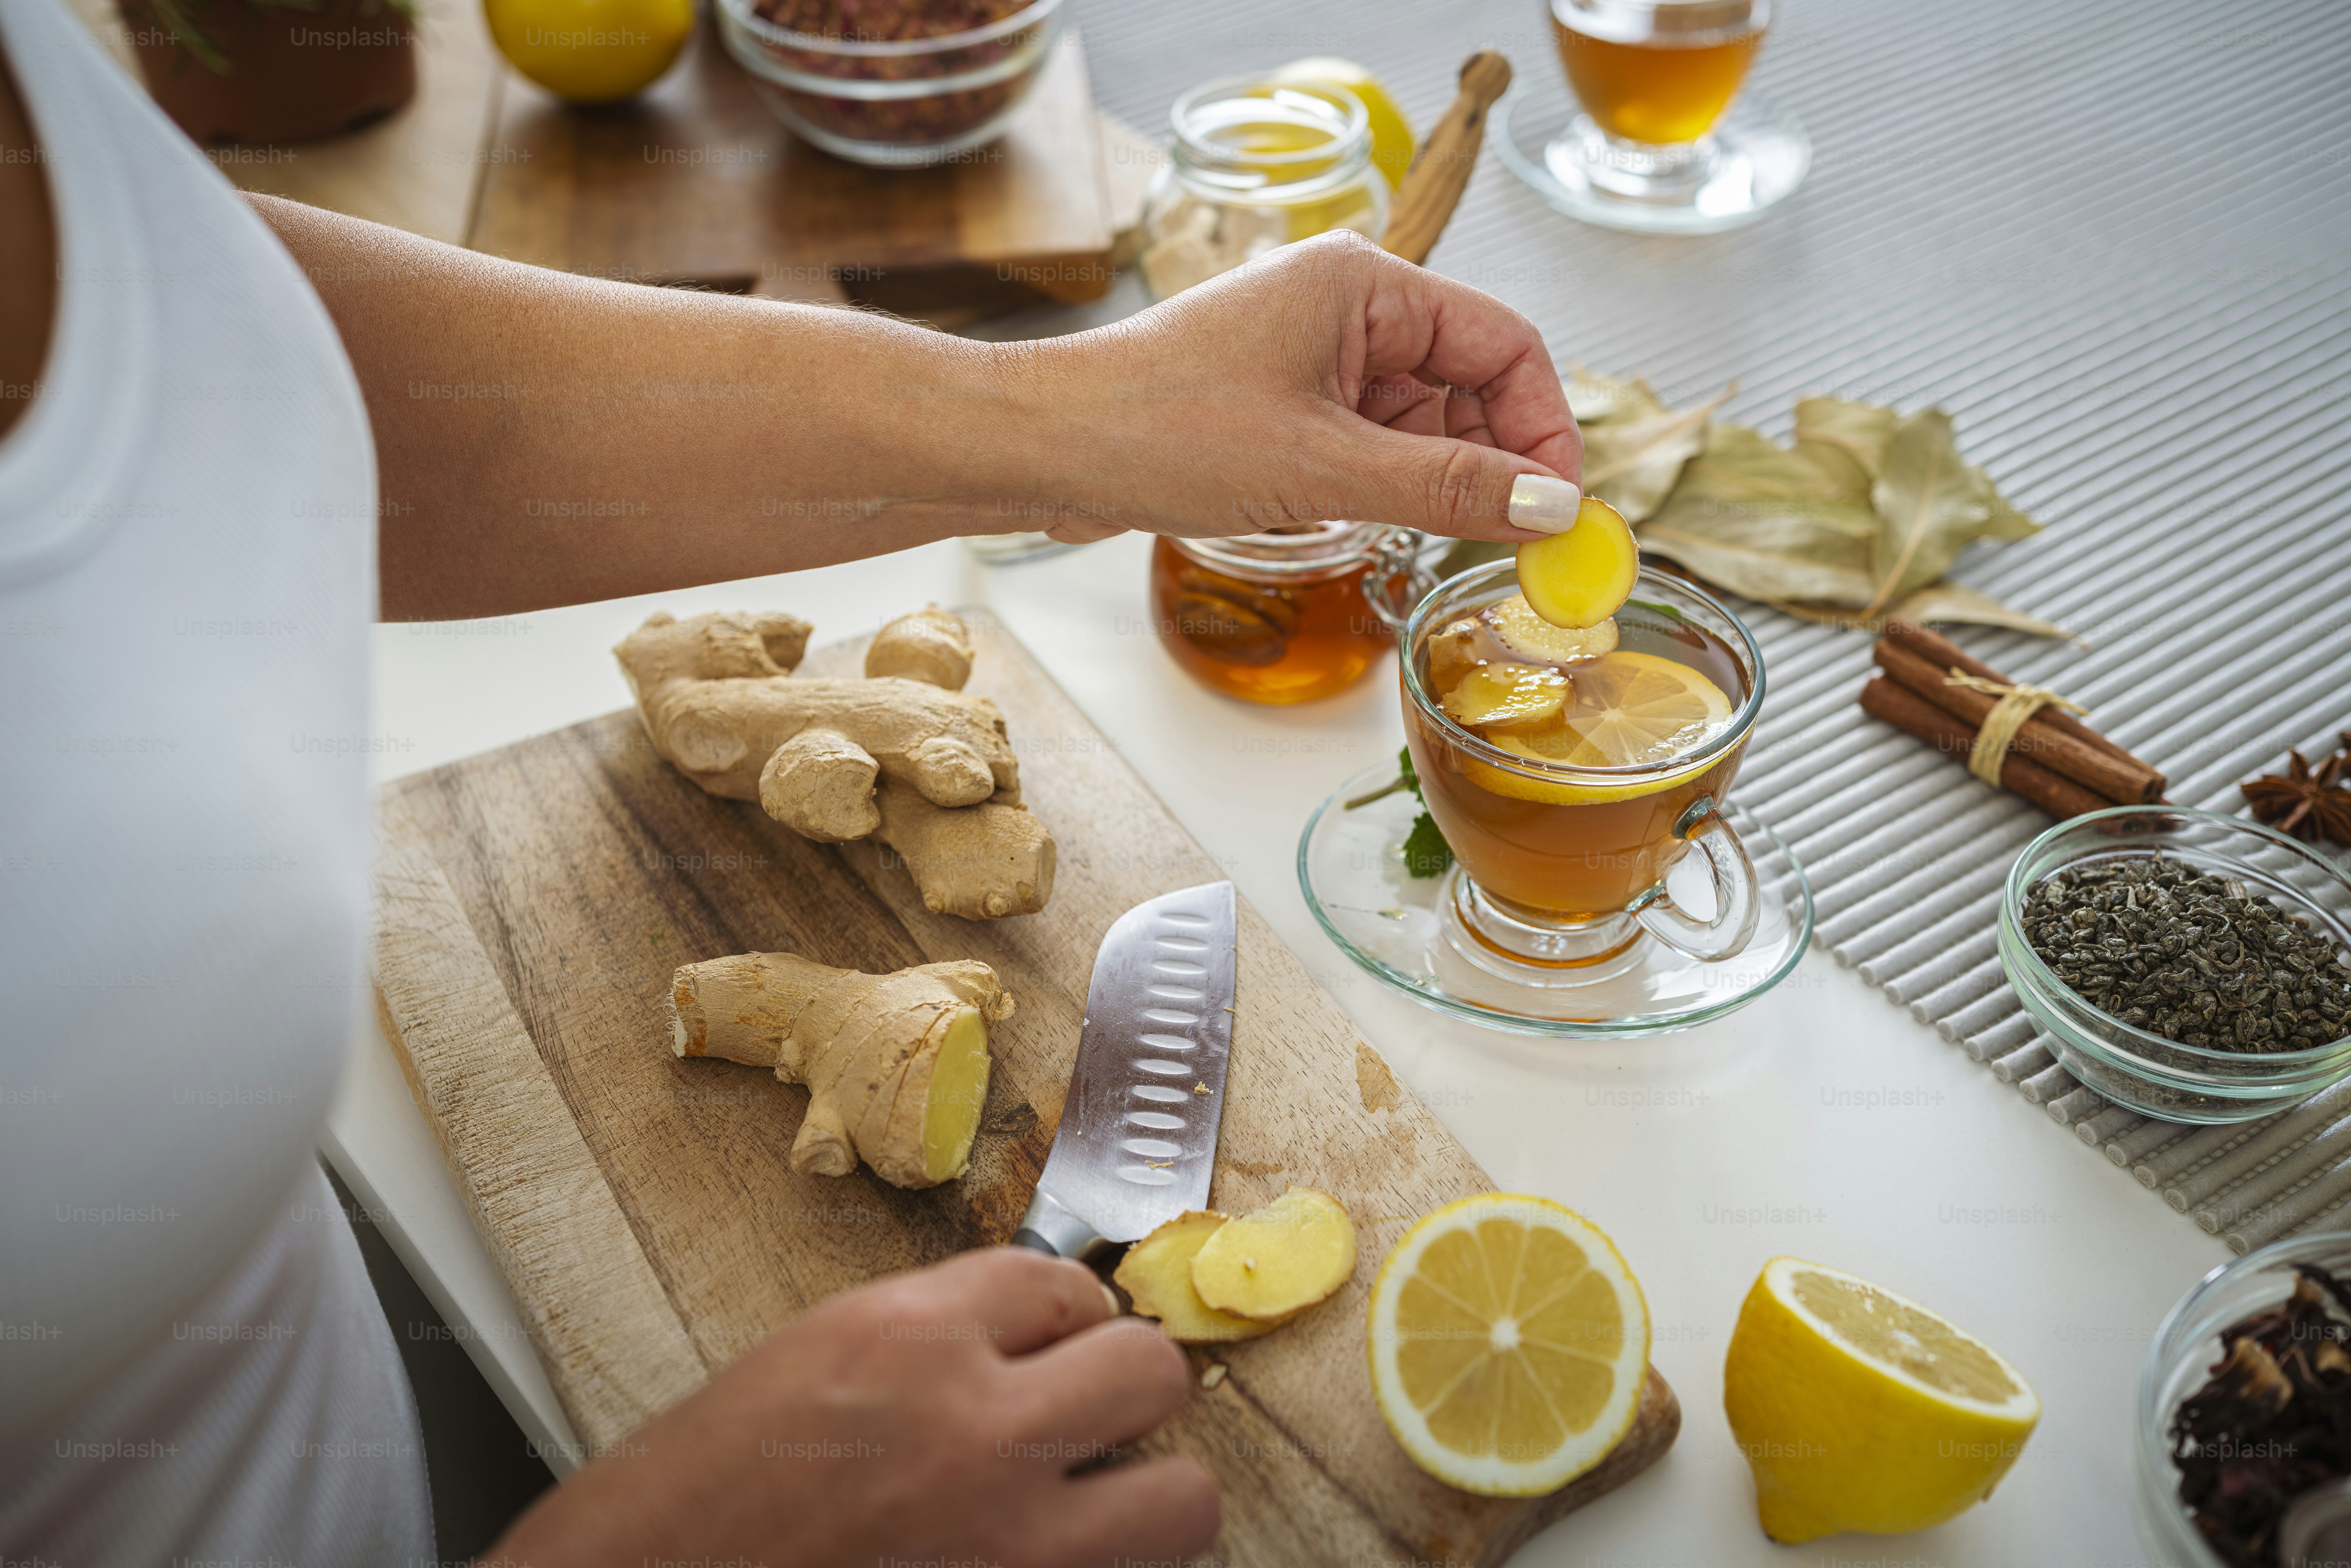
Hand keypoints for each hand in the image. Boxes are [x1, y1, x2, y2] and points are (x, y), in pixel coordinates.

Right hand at [491, 1249, 1214, 1567]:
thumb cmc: (690, 1502)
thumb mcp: (808, 1368)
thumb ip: (930, 1344)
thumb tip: (1030, 1341)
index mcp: (908, 1343)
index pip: (1061, 1283)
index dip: (1061, 1317)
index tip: (1052, 1344)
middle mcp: (976, 1432)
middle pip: (1149, 1371)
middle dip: (1123, 1391)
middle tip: (1085, 1419)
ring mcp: (1013, 1547)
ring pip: (1183, 1498)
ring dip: (1144, 1498)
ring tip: (1090, 1509)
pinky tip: (1039, 1564)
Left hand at [998, 230, 1582, 545]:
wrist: (1045, 445)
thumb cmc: (1163, 429)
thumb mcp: (1325, 467)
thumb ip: (1446, 486)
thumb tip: (1548, 507)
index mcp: (1365, 284)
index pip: (1505, 343)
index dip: (1544, 426)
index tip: (1557, 508)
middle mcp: (1345, 306)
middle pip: (1469, 382)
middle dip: (1492, 461)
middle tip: (1504, 544)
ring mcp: (1312, 354)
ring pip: (1419, 420)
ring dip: (1433, 481)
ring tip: (1420, 536)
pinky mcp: (1282, 401)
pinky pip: (1368, 441)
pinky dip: (1383, 486)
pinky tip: (1363, 522)